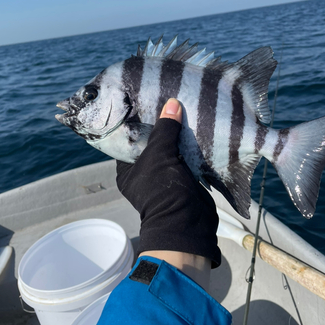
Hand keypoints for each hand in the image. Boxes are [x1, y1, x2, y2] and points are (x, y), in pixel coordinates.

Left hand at [116, 99, 219, 288]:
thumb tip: (172, 103)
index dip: (138, 121)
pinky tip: (196, 124)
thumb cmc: (163, 190)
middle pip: (152, 142)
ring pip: (171, 148)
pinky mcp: (183, 177)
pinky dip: (190, 144)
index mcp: (128, 169)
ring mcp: (164, 175)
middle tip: (168, 100)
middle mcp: (144, 172)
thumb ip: (165, 130)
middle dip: (162, 125)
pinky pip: (186, 156)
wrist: (188, 224)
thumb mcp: (160, 157)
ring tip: (184, 107)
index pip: (129, 139)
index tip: (147, 100)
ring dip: (178, 133)